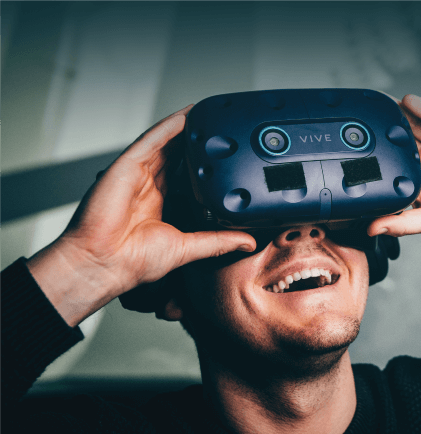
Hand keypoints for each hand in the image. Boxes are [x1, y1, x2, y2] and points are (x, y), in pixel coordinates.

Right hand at [27, 106, 255, 325]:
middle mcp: (150, 185)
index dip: (204, 164)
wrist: (104, 264)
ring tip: (208, 114)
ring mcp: (138, 174)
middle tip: (221, 128)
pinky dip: (168, 127)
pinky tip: (186, 115)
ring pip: (166, 142)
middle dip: (197, 141)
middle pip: (177, 154)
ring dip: (186, 128)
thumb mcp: (189, 247)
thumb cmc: (134, 260)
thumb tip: (248, 242)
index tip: (226, 156)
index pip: (187, 175)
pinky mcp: (127, 166)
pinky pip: (151, 140)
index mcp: (163, 202)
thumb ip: (218, 242)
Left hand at [368, 95, 420, 264]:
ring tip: (380, 102)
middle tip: (361, 115)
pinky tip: (410, 101)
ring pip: (418, 127)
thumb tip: (371, 230)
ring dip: (400, 114)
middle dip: (383, 128)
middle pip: (401, 141)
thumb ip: (402, 223)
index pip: (391, 163)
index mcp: (417, 182)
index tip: (353, 145)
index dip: (375, 154)